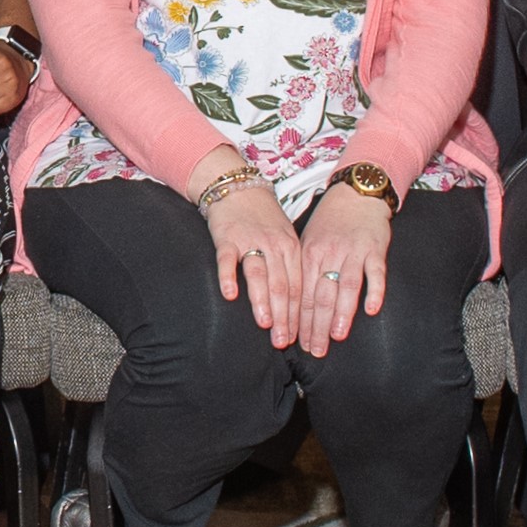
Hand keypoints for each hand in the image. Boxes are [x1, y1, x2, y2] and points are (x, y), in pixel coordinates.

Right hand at [202, 180, 307, 351]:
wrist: (237, 185)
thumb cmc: (262, 216)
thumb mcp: (285, 236)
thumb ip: (290, 266)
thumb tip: (298, 303)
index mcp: (291, 247)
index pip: (299, 286)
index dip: (300, 315)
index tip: (299, 338)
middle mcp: (274, 245)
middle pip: (282, 285)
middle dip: (284, 317)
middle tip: (283, 342)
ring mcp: (250, 240)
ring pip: (259, 275)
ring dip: (263, 301)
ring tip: (265, 324)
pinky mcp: (227, 237)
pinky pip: (227, 259)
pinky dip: (228, 277)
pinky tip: (229, 295)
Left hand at [295, 186, 395, 347]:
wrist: (355, 194)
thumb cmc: (329, 223)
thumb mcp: (308, 242)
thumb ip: (302, 271)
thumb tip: (290, 306)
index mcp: (308, 254)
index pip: (301, 293)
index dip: (298, 321)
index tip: (296, 343)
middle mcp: (329, 253)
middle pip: (321, 295)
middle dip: (317, 325)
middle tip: (315, 350)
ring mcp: (353, 251)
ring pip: (346, 286)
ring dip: (341, 313)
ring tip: (337, 336)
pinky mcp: (375, 249)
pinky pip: (375, 272)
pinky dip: (374, 291)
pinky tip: (371, 310)